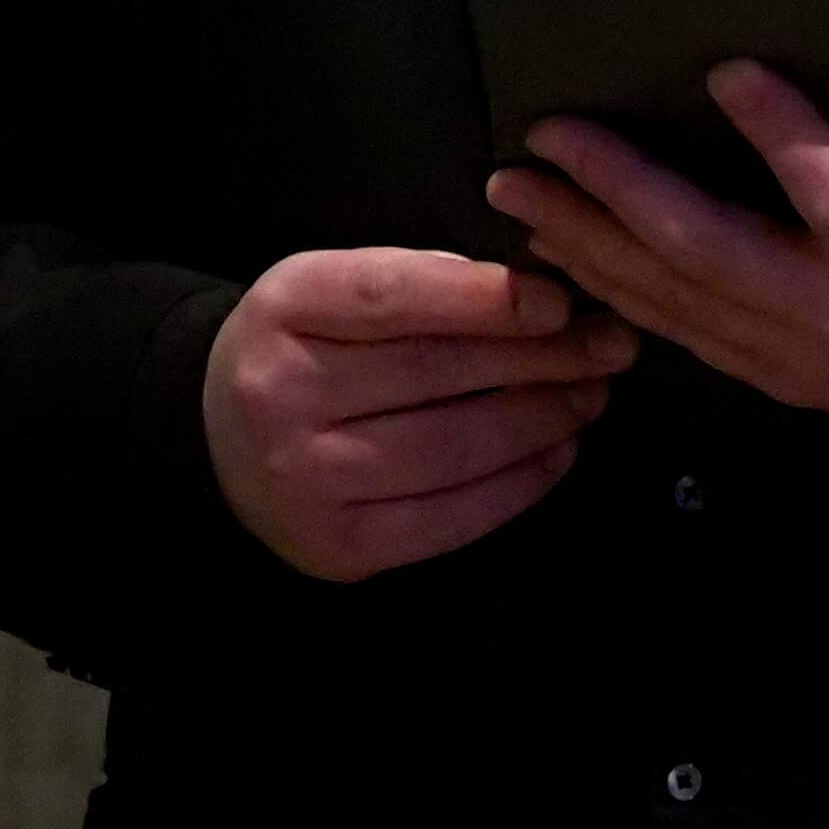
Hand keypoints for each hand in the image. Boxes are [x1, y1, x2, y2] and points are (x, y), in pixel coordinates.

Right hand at [199, 245, 638, 581]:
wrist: (221, 439)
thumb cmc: (303, 349)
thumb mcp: (333, 288)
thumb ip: (418, 283)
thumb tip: (538, 300)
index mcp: (284, 309)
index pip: (393, 296)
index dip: (485, 299)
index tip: (559, 303)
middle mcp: (283, 395)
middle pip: (435, 374)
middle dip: (539, 359)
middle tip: (607, 347)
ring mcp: (307, 479)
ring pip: (452, 449)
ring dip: (540, 421)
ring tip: (589, 396)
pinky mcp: (340, 545)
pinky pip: (450, 517)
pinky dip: (518, 484)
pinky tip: (555, 452)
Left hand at [485, 67, 828, 459]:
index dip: (779, 132)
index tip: (724, 68)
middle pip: (710, 252)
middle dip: (619, 191)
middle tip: (550, 133)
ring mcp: (801, 353)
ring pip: (675, 298)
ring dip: (590, 242)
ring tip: (520, 187)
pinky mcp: (781, 373)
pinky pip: (681, 333)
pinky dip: (615, 291)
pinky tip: (564, 252)